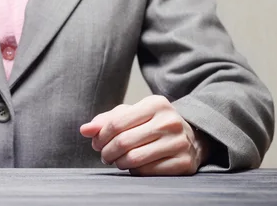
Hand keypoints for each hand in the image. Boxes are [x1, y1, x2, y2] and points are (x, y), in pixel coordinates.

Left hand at [80, 95, 208, 175]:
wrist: (192, 137)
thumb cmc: (154, 124)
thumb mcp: (132, 114)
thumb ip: (106, 120)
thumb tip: (84, 130)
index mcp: (156, 104)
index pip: (117, 122)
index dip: (101, 136)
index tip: (96, 143)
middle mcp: (169, 121)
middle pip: (123, 142)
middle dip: (107, 152)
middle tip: (104, 156)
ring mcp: (179, 143)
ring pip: (134, 159)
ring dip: (118, 163)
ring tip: (116, 161)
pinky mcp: (184, 163)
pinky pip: (147, 172)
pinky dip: (134, 171)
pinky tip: (133, 167)